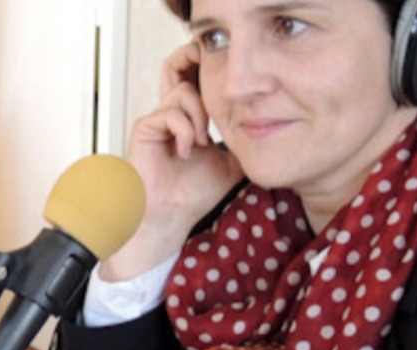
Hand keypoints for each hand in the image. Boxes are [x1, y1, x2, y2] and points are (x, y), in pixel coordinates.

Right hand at [100, 43, 243, 280]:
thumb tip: (270, 134)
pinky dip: (185, 130)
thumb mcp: (232, 163)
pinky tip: (187, 151)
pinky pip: (170, 112)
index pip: (200, 81)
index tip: (234, 89)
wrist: (173, 215)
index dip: (214, 76)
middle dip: (202, 72)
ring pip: (183, 91)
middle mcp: (173, 113)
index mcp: (191, 118)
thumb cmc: (195, 193)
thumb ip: (243, 143)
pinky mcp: (145, 128)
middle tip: (220, 94)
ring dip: (199, 115)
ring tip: (202, 142)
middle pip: (183, 68)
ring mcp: (158, 119)